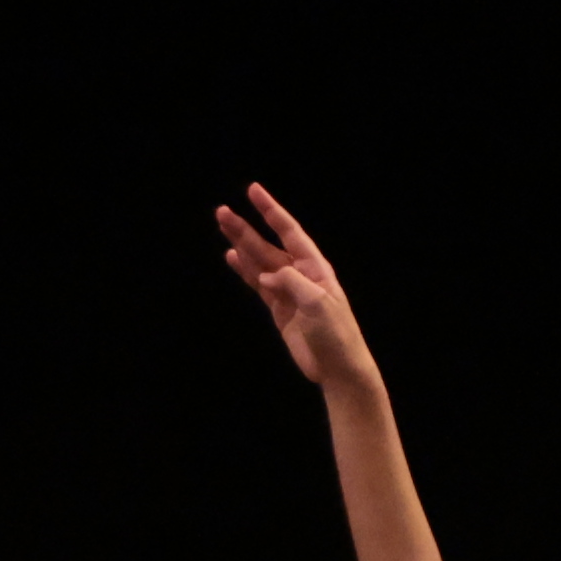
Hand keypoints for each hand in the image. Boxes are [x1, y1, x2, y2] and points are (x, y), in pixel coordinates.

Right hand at [216, 183, 369, 388]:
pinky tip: (232, 257)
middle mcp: (300, 274)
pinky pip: (259, 285)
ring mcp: (288, 292)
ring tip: (222, 226)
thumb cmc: (336, 334)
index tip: (253, 190)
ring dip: (241, 245)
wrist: (338, 369)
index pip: (289, 232)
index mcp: (315, 267)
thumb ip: (292, 283)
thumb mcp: (318, 304)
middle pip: (268, 244)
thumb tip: (267, 275)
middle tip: (222, 212)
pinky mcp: (280, 310)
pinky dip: (245, 271)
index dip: (271, 211)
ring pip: (260, 262)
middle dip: (246, 228)